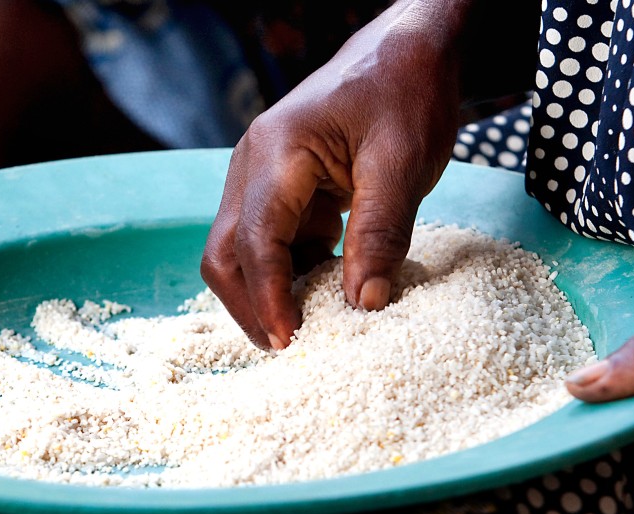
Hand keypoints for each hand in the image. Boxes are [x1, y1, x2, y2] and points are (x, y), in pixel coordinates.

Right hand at [200, 0, 468, 349]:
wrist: (408, 49)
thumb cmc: (404, 91)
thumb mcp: (402, 162)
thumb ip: (381, 233)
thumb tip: (365, 303)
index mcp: (276, 152)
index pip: (253, 239)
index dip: (267, 295)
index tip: (290, 339)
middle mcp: (253, 165)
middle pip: (224, 251)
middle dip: (249, 303)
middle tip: (289, 344)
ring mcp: (261, 177)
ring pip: (240, 250)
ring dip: (268, 290)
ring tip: (310, 324)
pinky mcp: (281, 188)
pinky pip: (270, 241)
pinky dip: (289, 271)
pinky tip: (324, 289)